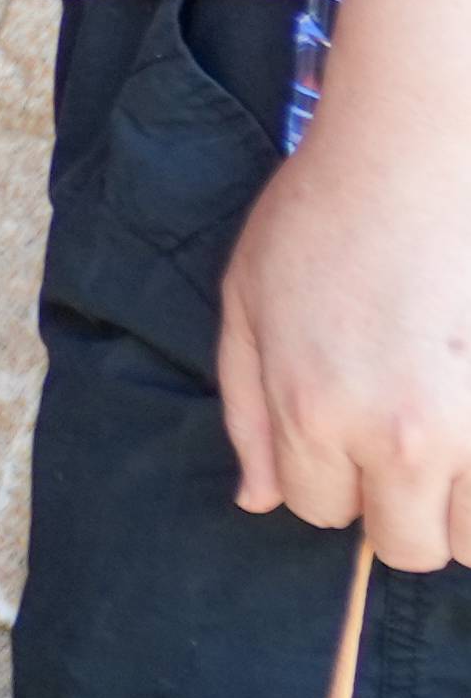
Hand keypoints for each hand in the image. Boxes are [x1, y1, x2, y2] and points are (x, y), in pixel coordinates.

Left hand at [230, 90, 470, 566]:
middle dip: (402, 508)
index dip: (331, 478)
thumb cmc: (324, 216)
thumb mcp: (247, 303)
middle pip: (409, 545)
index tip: (347, 435)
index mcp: (315, 412)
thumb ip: (247, 412)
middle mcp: (401, 436)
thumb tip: (258, 501)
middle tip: (408, 443)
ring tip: (448, 430)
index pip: (320, 512)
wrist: (416, 152)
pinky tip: (466, 409)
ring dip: (463, 500)